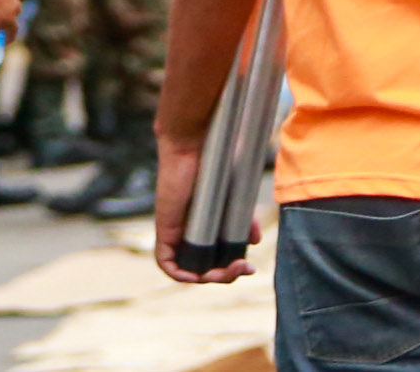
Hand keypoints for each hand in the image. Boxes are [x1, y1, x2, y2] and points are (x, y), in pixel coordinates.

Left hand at [152, 136, 257, 283]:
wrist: (195, 141)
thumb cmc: (216, 159)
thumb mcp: (235, 196)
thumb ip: (243, 218)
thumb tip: (255, 240)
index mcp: (205, 224)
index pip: (214, 258)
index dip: (230, 268)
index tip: (250, 266)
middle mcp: (189, 229)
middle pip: (202, 267)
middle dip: (224, 276)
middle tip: (244, 268)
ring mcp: (176, 230)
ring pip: (186, 268)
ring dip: (208, 278)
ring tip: (229, 270)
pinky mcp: (165, 227)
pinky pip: (166, 262)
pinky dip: (180, 274)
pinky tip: (198, 276)